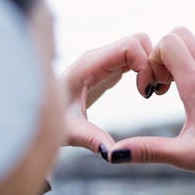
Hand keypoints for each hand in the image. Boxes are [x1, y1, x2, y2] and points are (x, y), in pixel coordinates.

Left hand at [59, 33, 166, 153]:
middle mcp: (98, 57)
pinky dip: (147, 69)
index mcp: (89, 65)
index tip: (146, 93)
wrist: (40, 112)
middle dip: (153, 62)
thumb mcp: (71, 132)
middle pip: (138, 40)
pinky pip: (136, 57)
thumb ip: (91, 139)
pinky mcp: (109, 67)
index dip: (146, 65)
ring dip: (152, 65)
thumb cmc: (50, 119)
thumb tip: (112, 153)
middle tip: (153, 92)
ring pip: (140, 46)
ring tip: (151, 93)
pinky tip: (146, 92)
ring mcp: (104, 60)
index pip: (129, 46)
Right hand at [109, 27, 194, 181]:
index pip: (169, 42)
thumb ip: (148, 150)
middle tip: (163, 86)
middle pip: (180, 33)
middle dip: (163, 53)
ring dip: (178, 62)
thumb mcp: (187, 156)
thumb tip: (113, 155)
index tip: (154, 89)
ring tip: (177, 95)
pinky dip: (194, 69)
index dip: (152, 59)